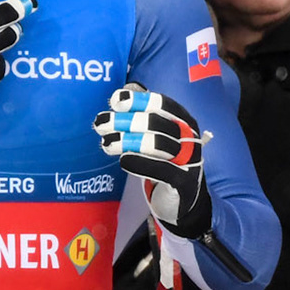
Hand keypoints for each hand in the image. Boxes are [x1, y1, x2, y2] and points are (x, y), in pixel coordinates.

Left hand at [94, 83, 211, 238]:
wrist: (184, 200)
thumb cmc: (167, 162)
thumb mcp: (159, 136)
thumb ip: (144, 114)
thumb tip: (125, 89)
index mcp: (184, 120)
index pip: (163, 104)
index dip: (139, 100)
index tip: (115, 101)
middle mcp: (190, 137)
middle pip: (156, 123)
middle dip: (125, 121)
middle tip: (100, 124)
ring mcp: (189, 160)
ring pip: (157, 144)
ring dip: (127, 141)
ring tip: (106, 143)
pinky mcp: (184, 182)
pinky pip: (161, 170)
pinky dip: (139, 163)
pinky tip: (122, 160)